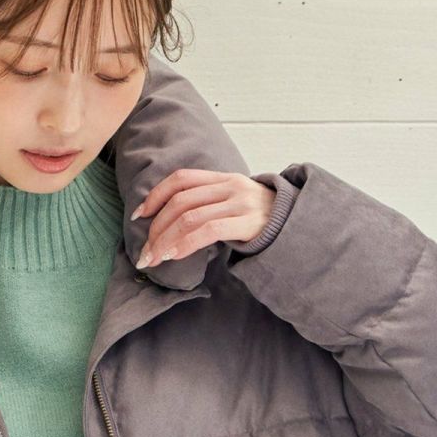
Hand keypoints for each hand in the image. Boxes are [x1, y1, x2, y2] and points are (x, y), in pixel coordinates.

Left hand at [131, 169, 275, 264]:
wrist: (298, 224)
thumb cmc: (261, 219)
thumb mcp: (235, 202)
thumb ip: (208, 204)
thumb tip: (171, 225)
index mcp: (223, 178)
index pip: (181, 179)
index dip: (155, 196)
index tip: (139, 216)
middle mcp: (230, 186)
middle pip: (180, 201)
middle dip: (156, 228)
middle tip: (145, 251)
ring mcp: (239, 203)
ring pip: (190, 217)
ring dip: (165, 240)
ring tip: (154, 258)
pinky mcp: (246, 222)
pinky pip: (207, 230)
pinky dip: (185, 243)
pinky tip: (174, 255)